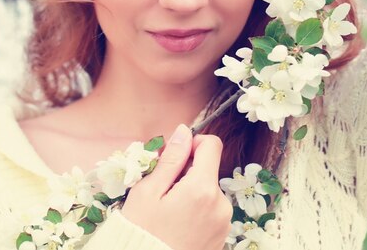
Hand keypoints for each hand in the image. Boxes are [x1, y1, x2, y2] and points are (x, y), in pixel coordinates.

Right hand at [121, 124, 231, 249]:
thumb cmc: (142, 232)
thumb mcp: (148, 191)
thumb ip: (171, 158)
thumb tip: (184, 131)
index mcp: (202, 188)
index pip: (212, 145)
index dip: (193, 143)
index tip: (175, 156)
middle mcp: (221, 204)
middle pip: (209, 169)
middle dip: (187, 171)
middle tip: (162, 188)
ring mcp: (224, 222)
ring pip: (209, 190)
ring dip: (191, 192)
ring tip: (168, 210)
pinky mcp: (222, 235)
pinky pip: (212, 210)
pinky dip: (197, 209)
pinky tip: (178, 223)